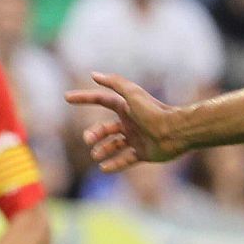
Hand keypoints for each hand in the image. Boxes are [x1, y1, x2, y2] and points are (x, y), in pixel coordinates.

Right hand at [65, 73, 183, 171]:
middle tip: (88, 141)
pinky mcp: (144, 153)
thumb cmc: (155, 112)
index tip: (66, 97)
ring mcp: (137, 138)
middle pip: (105, 128)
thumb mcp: (133, 94)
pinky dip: (114, 164)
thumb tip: (93, 74)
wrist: (177, 132)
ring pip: (114, 145)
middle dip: (93, 134)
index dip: (85, 98)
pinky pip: (126, 160)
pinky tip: (104, 168)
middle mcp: (131, 122)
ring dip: (102, 150)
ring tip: (96, 155)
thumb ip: (115, 83)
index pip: (101, 100)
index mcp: (127, 107)